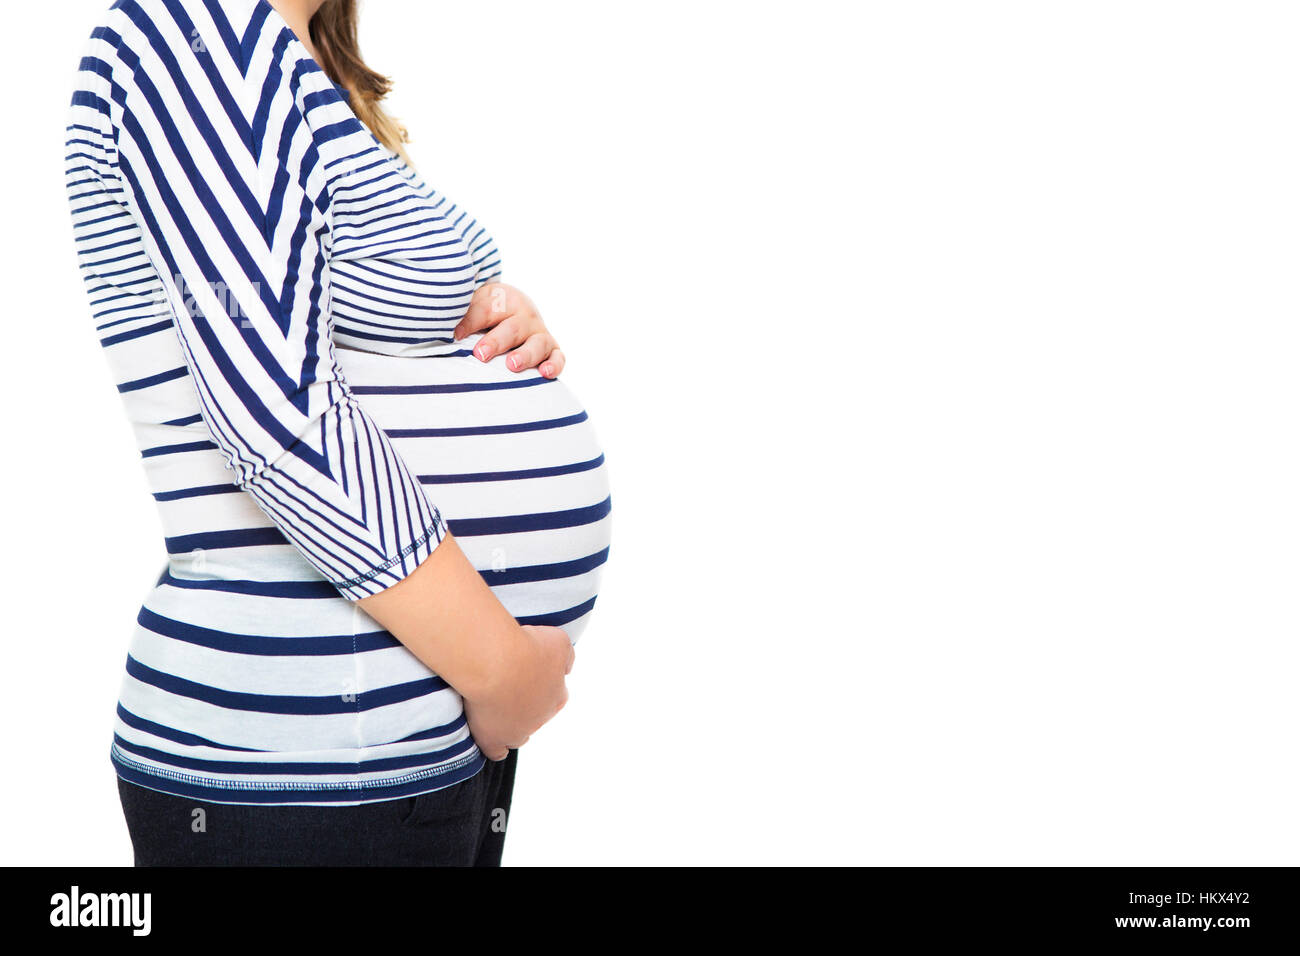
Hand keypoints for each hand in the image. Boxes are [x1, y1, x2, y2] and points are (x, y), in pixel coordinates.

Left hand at [453, 282, 565, 377]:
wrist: (516, 309)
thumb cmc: (490, 312)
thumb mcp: (475, 304)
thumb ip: (462, 314)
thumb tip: (440, 327)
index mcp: (504, 300)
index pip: (486, 310)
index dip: (471, 322)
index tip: (455, 335)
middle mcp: (525, 316)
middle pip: (511, 328)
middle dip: (496, 342)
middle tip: (481, 354)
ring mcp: (540, 333)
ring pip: (537, 344)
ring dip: (525, 354)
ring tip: (512, 365)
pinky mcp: (552, 349)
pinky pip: (558, 358)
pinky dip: (554, 365)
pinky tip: (544, 373)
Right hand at [463, 625, 573, 760]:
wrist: (498, 661)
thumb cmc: (528, 647)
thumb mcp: (559, 642)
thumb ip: (565, 657)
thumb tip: (565, 669)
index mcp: (557, 695)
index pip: (557, 697)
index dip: (543, 687)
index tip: (528, 675)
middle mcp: (541, 717)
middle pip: (536, 716)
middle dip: (524, 704)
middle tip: (506, 685)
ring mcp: (517, 731)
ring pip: (518, 736)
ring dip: (510, 726)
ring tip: (496, 710)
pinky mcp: (492, 737)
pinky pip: (496, 751)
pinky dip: (494, 747)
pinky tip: (488, 737)